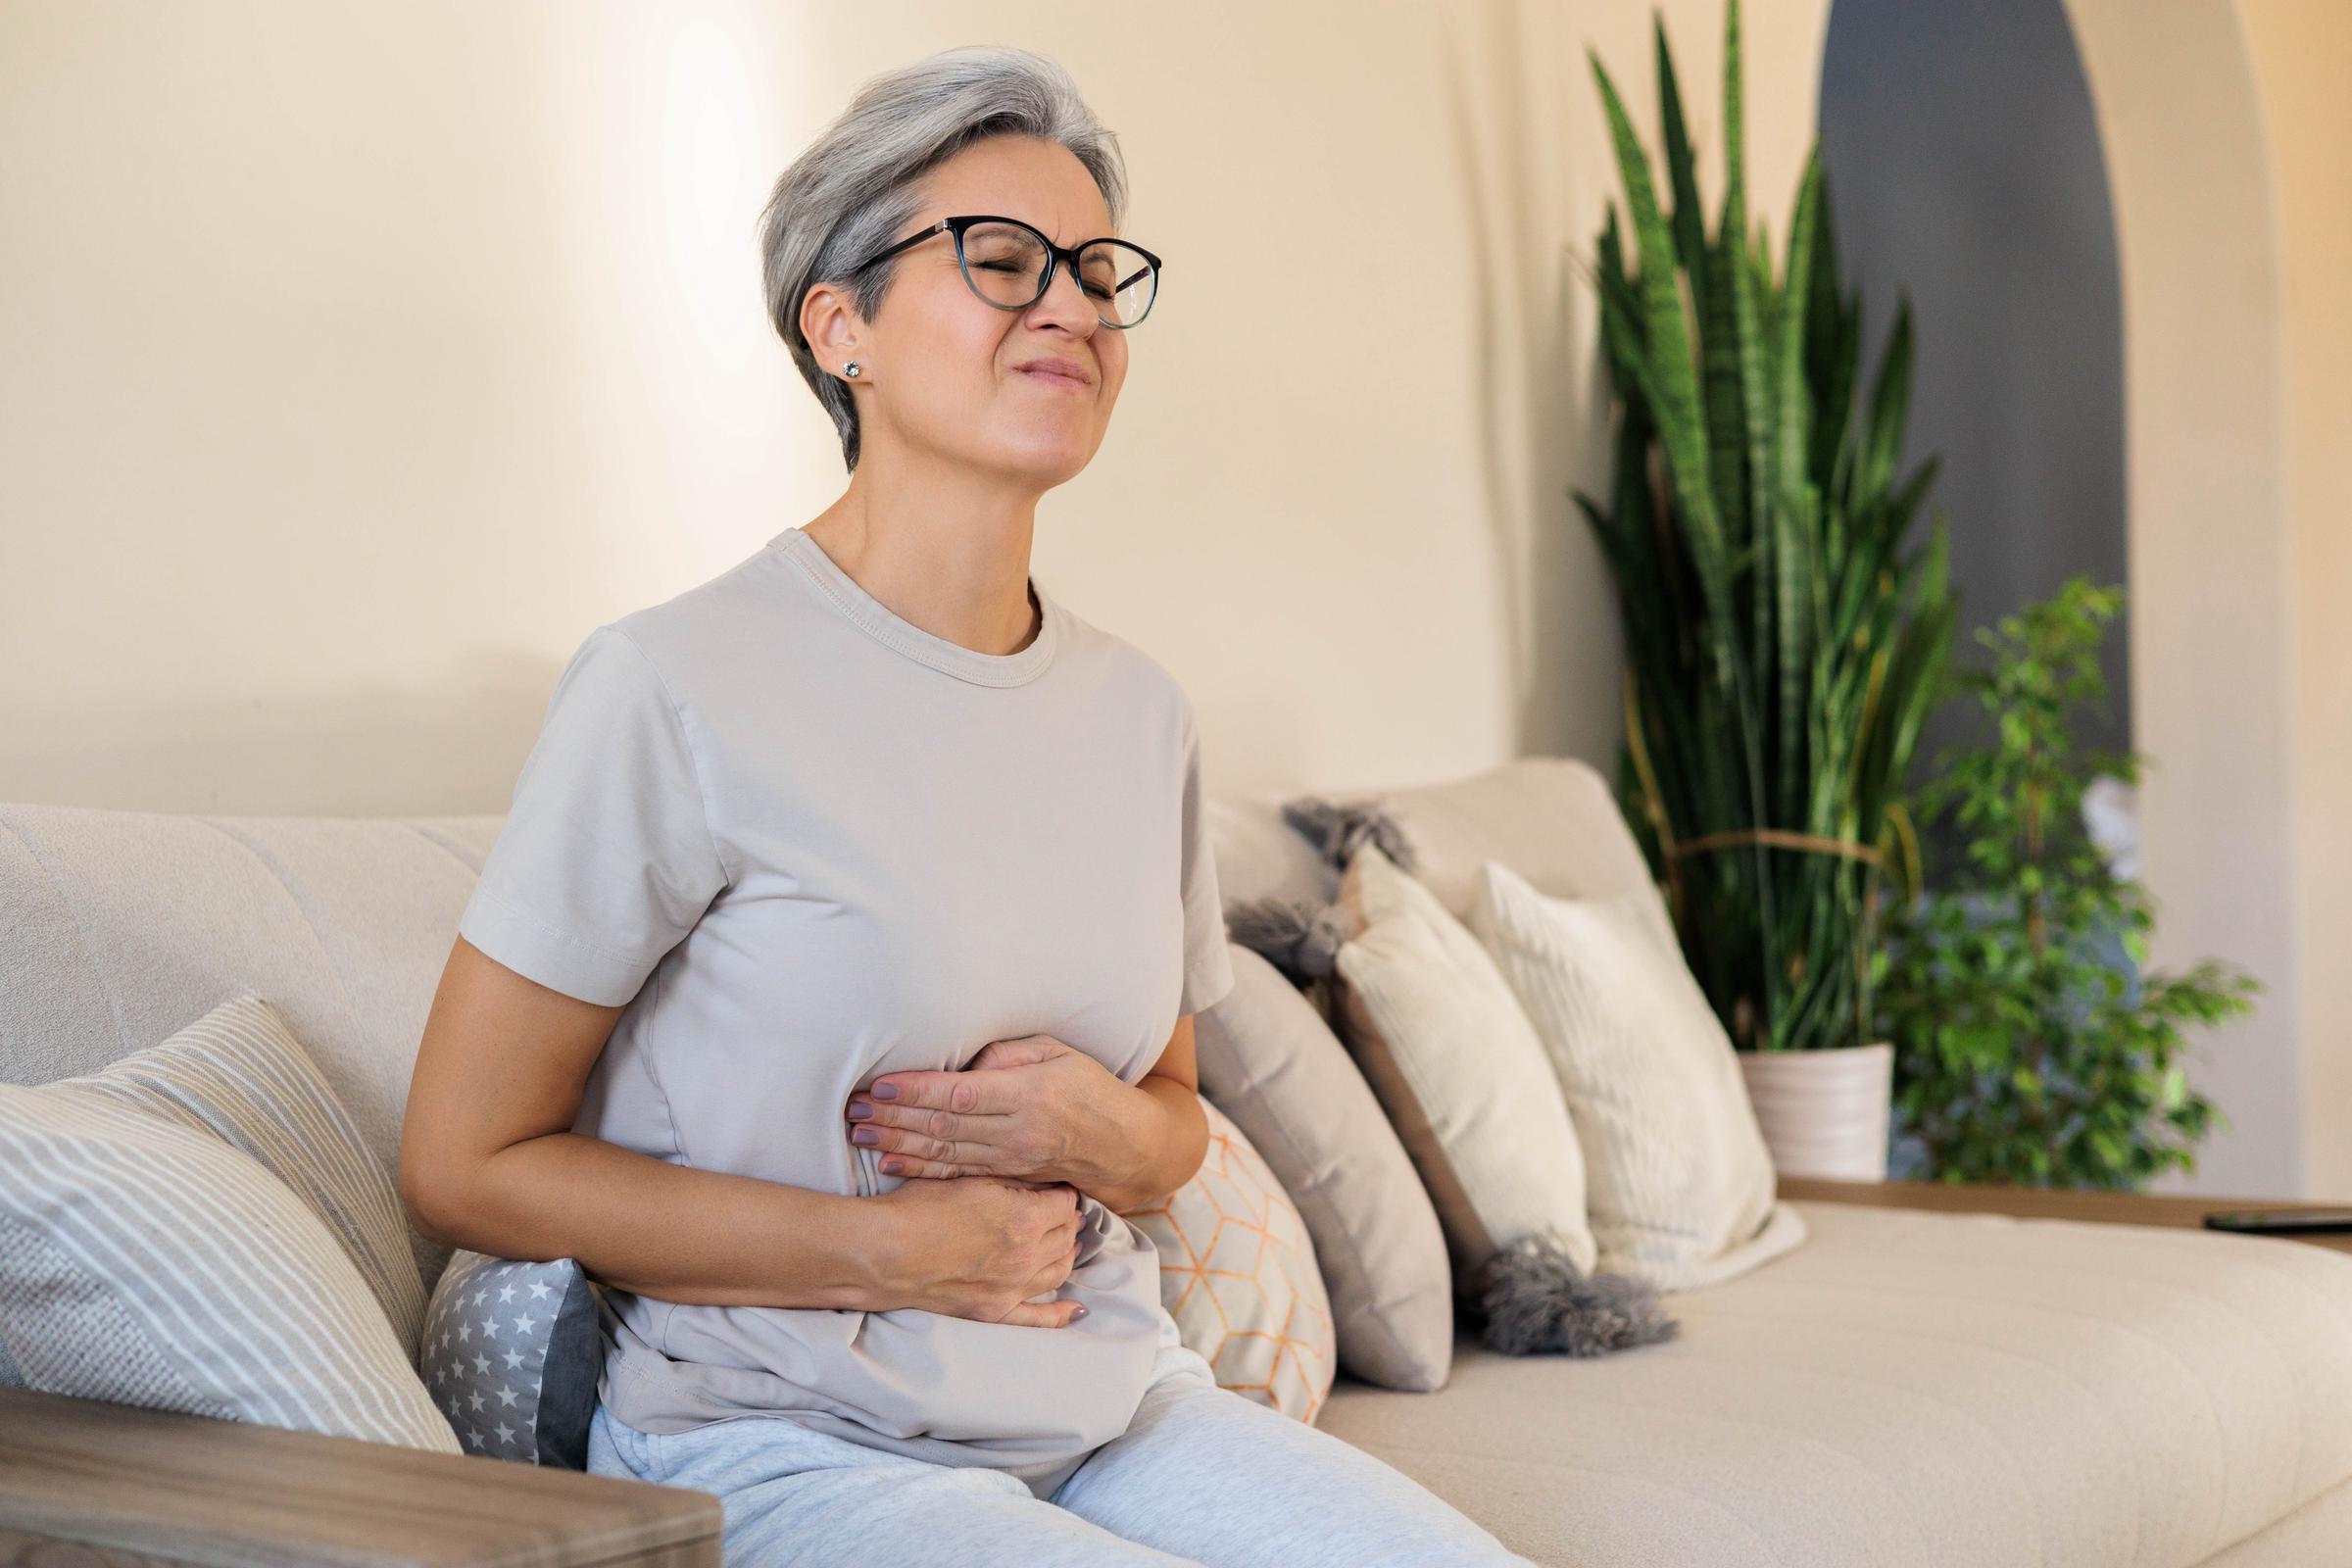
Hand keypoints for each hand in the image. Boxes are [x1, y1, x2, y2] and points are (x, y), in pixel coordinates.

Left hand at [846, 1034, 1130, 1185]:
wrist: (1122, 1145)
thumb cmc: (1088, 1088)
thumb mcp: (1059, 1053)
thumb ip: (1010, 1054)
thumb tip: (965, 1062)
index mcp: (1028, 1093)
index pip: (960, 1093)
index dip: (916, 1091)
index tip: (881, 1086)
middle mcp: (1016, 1131)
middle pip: (944, 1126)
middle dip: (894, 1117)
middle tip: (853, 1109)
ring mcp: (1010, 1159)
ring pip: (944, 1152)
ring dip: (898, 1143)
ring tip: (860, 1134)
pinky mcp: (1007, 1177)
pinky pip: (957, 1173)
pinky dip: (920, 1169)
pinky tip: (890, 1162)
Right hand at [874, 1174, 1088, 1327]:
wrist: (884, 1252)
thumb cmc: (920, 1207)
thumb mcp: (970, 1178)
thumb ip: (1011, 1181)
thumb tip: (1042, 1182)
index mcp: (1025, 1218)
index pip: (1064, 1202)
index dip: (1062, 1191)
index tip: (1057, 1187)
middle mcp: (1027, 1256)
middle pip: (1065, 1235)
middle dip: (1067, 1219)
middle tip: (1060, 1210)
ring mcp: (1013, 1288)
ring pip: (1059, 1270)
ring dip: (1067, 1253)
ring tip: (1066, 1241)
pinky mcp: (994, 1312)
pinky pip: (1038, 1319)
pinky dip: (1060, 1313)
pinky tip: (1075, 1309)